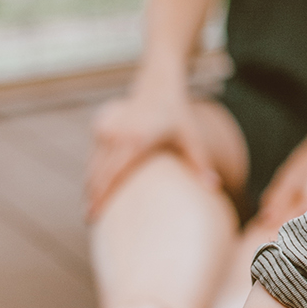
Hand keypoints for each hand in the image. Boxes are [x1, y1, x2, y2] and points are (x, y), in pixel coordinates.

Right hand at [86, 86, 219, 217]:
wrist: (158, 87)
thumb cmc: (178, 117)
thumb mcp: (191, 138)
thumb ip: (201, 163)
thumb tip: (216, 188)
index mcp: (138, 139)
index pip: (114, 174)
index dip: (102, 196)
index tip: (95, 216)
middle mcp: (118, 133)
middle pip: (98, 173)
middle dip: (92, 197)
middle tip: (91, 220)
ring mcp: (106, 127)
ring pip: (92, 164)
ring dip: (90, 186)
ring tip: (91, 209)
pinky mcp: (99, 124)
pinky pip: (93, 153)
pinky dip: (93, 170)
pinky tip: (94, 187)